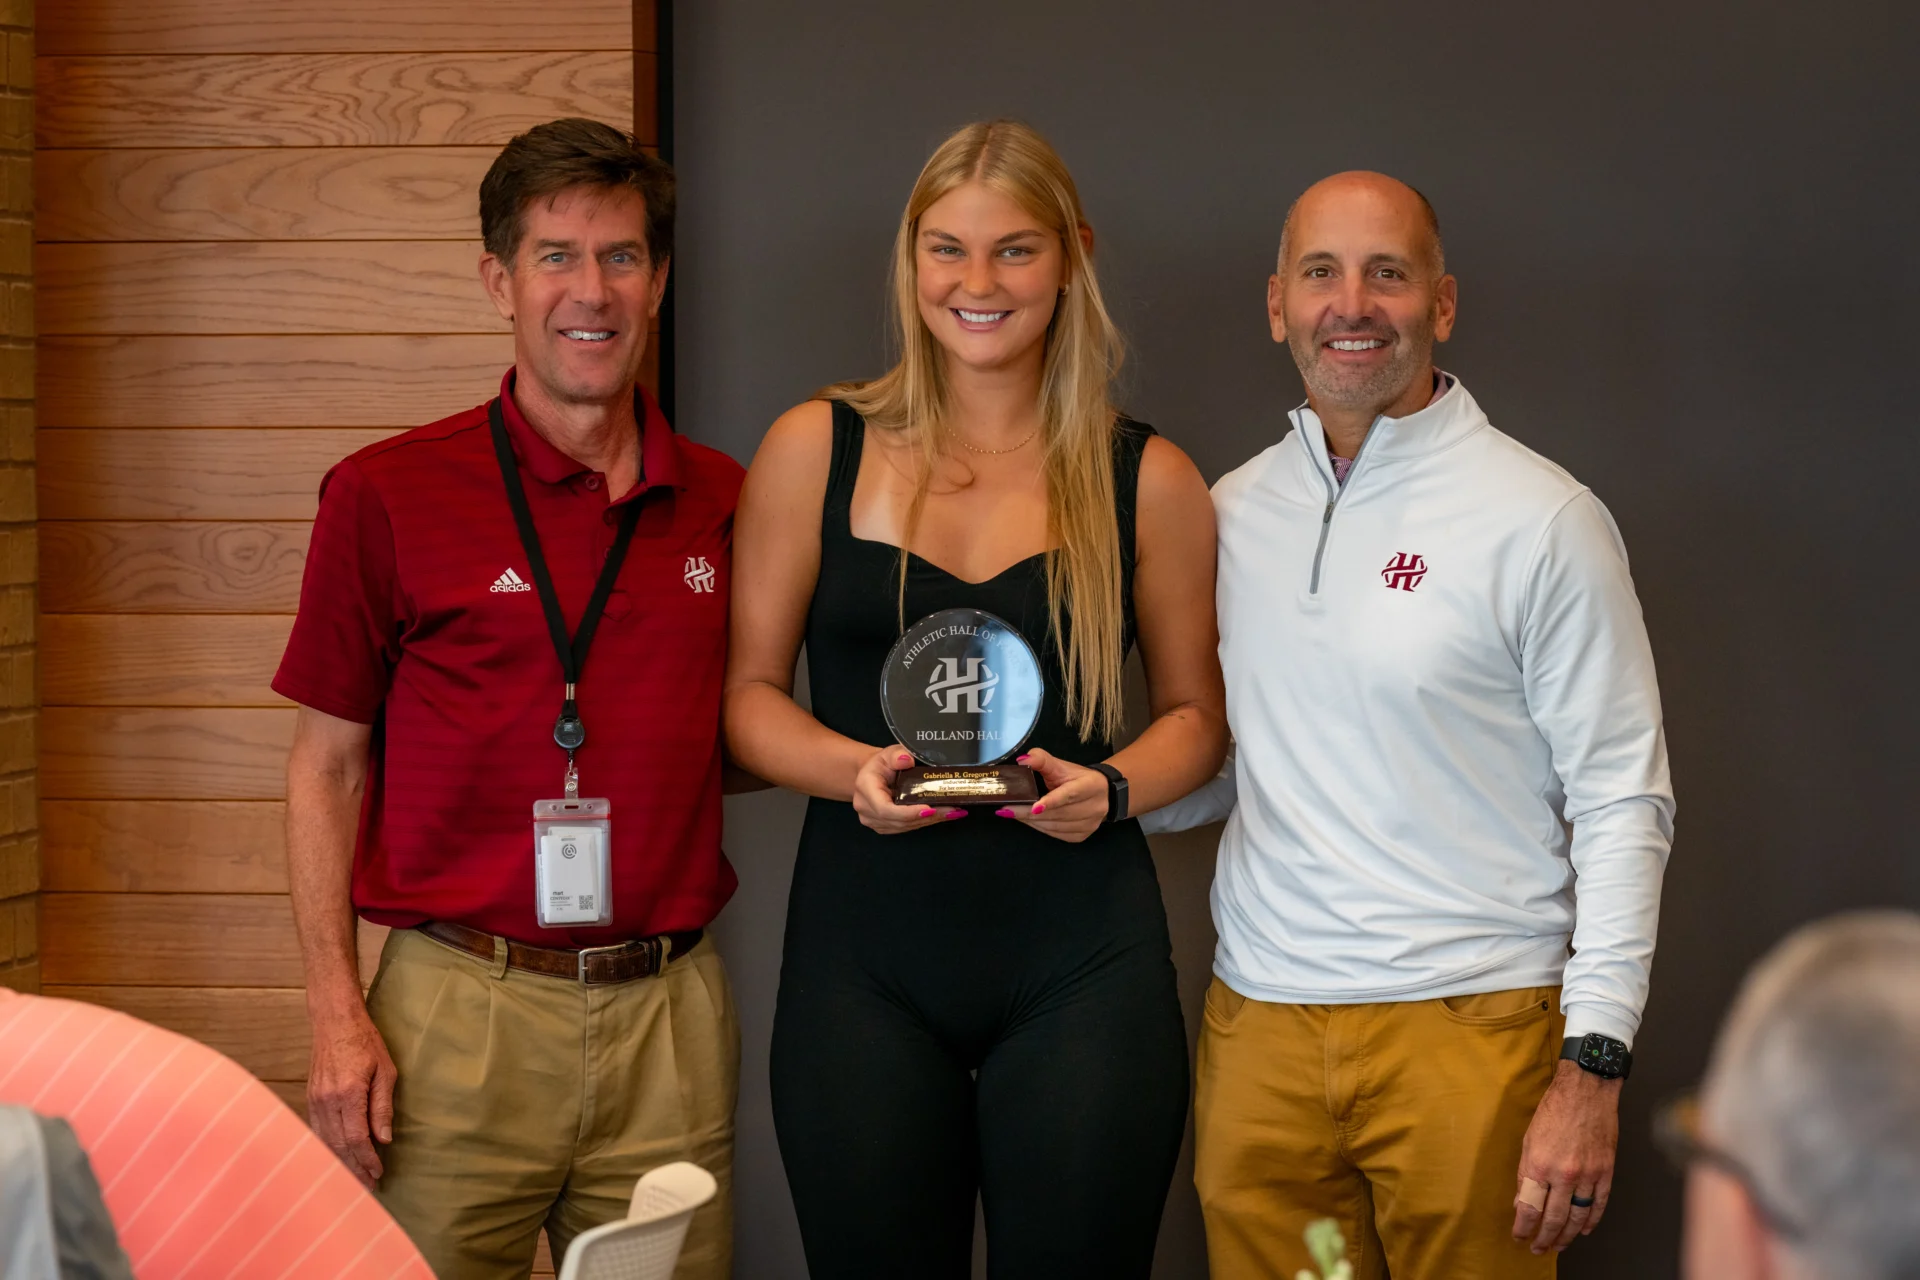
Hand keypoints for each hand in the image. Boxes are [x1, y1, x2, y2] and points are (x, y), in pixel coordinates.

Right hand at [307, 1003, 397, 1188]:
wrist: (334, 1023)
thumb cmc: (365, 1043)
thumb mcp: (385, 1071)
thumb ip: (382, 1106)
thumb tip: (384, 1138)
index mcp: (348, 1094)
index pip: (357, 1137)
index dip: (367, 1159)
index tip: (378, 1173)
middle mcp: (327, 1101)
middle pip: (339, 1145)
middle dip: (354, 1169)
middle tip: (367, 1187)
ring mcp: (315, 1102)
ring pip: (326, 1142)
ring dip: (340, 1163)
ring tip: (354, 1179)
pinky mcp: (310, 1100)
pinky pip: (318, 1132)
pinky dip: (328, 1149)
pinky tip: (337, 1159)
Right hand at [851, 744, 965, 832]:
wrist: (871, 775)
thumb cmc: (881, 763)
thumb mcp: (888, 753)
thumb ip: (896, 755)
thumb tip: (907, 760)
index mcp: (865, 789)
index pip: (885, 808)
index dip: (908, 813)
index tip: (930, 809)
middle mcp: (866, 809)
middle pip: (898, 821)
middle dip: (927, 817)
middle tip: (952, 810)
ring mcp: (873, 821)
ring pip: (904, 827)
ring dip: (929, 821)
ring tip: (953, 812)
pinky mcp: (883, 827)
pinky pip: (905, 828)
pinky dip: (924, 822)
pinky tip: (942, 816)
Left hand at [995, 748, 1107, 842]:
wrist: (1102, 793)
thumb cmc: (1076, 778)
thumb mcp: (1061, 765)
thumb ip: (1042, 760)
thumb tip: (1022, 761)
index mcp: (1092, 785)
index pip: (1070, 794)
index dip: (1052, 801)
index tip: (1034, 807)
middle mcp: (1095, 807)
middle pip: (1059, 813)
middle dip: (1029, 813)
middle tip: (1007, 810)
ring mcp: (1090, 824)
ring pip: (1055, 827)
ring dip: (1032, 821)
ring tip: (1013, 813)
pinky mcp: (1082, 836)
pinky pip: (1056, 834)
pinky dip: (1040, 827)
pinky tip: (1028, 820)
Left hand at [1512, 1059, 1620, 1253]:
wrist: (1586, 1091)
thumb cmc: (1555, 1110)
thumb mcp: (1529, 1139)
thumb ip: (1526, 1172)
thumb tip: (1522, 1200)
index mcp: (1540, 1164)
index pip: (1529, 1207)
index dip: (1523, 1226)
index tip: (1519, 1235)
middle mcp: (1563, 1173)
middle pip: (1553, 1218)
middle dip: (1544, 1237)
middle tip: (1538, 1248)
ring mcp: (1587, 1174)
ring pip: (1577, 1217)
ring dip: (1566, 1235)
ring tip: (1558, 1245)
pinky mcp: (1605, 1172)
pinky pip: (1598, 1204)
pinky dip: (1591, 1220)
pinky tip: (1583, 1229)